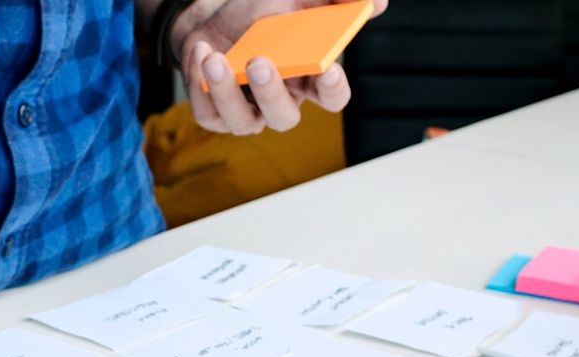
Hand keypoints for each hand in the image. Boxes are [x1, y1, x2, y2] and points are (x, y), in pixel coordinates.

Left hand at [173, 0, 387, 134]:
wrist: (214, 16)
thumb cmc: (260, 12)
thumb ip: (333, 0)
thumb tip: (377, 2)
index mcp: (308, 78)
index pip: (331, 97)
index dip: (333, 90)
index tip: (329, 71)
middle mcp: (280, 100)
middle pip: (285, 117)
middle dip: (271, 94)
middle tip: (260, 62)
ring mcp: (248, 111)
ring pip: (244, 123)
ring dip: (227, 92)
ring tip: (214, 58)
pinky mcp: (215, 113)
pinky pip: (209, 114)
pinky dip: (201, 86)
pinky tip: (201, 52)